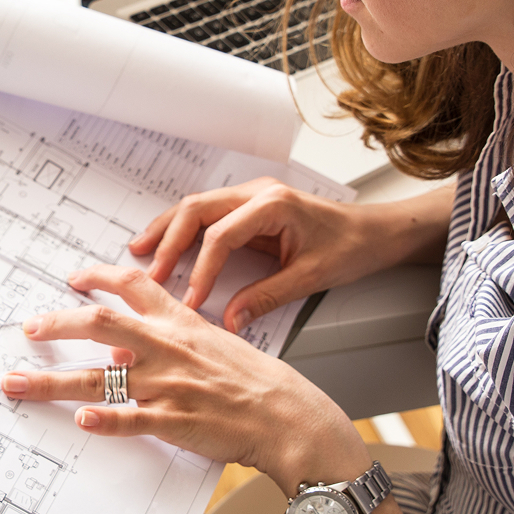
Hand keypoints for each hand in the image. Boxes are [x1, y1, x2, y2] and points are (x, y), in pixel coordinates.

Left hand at [1, 265, 370, 491]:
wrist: (289, 416)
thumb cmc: (257, 383)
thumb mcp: (216, 342)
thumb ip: (175, 337)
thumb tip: (131, 342)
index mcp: (180, 324)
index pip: (133, 286)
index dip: (97, 277)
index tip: (72, 277)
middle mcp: (167, 349)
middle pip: (99, 325)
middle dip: (56, 325)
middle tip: (28, 328)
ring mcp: (167, 386)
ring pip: (99, 379)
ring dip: (51, 383)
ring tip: (15, 384)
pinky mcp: (174, 422)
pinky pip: (132, 420)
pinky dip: (104, 421)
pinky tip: (81, 421)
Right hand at [130, 178, 451, 330]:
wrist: (374, 231)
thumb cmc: (350, 248)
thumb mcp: (310, 277)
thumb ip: (266, 297)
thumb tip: (230, 320)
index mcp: (273, 205)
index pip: (221, 236)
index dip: (201, 270)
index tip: (190, 300)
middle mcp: (257, 193)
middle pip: (197, 210)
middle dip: (168, 241)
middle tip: (149, 273)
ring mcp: (250, 196)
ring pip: (196, 207)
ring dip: (167, 230)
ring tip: (139, 252)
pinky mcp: (248, 207)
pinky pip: (207, 215)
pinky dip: (183, 231)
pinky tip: (165, 246)